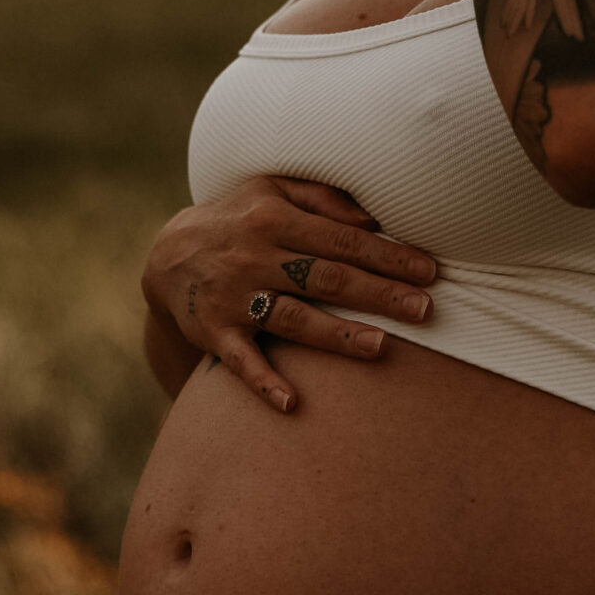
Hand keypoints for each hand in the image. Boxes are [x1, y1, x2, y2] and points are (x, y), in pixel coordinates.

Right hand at [140, 175, 437, 411]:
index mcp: (273, 218)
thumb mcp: (271, 191)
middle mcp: (254, 256)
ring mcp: (234, 298)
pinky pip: (242, 362)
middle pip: (326, 278)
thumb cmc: (237, 220)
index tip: (428, 271)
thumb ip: (322, 198)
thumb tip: (374, 217)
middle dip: (378, 294)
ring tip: (381, 347)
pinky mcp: (214, 332)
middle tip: (424, 310)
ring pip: (293, 319)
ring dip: (337, 335)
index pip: (342, 240)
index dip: (387, 256)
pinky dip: (265, 383)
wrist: (166, 255)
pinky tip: (292, 403)